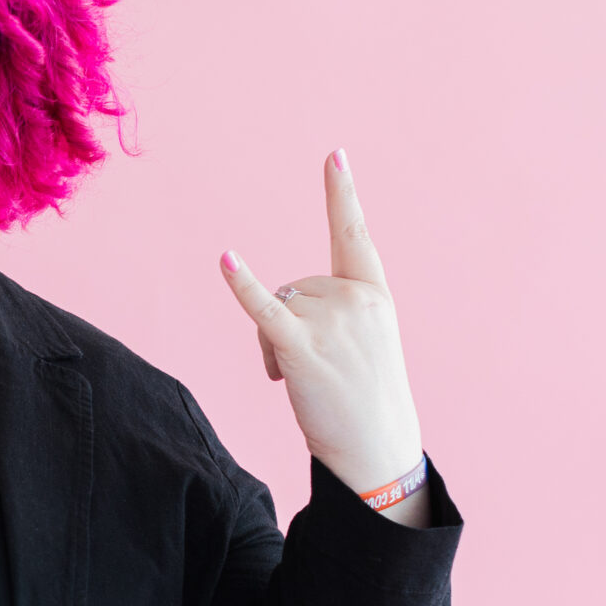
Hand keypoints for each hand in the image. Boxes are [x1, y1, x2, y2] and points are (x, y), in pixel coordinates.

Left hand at [218, 149, 425, 515]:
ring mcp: (330, 321)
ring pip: (275, 304)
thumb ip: (332, 309)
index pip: (353, 236)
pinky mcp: (300, 347)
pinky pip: (263, 309)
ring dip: (273, 344)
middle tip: (318, 369)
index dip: (342, 195)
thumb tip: (275, 299)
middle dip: (292, 323)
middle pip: (294, 284)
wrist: (377, 449)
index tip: (334, 155)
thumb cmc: (365, 399)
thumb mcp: (362, 342)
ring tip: (302, 378)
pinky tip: (228, 260)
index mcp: (375, 294)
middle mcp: (355, 299)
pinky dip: (243, 286)